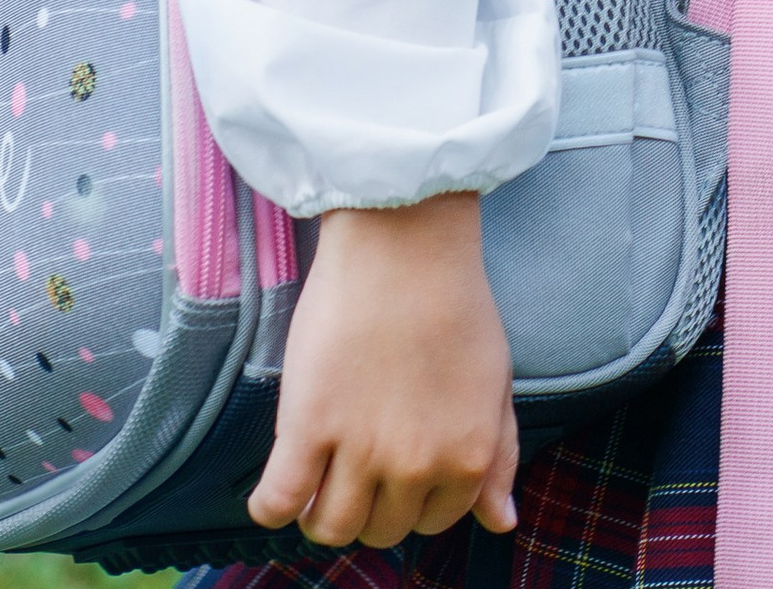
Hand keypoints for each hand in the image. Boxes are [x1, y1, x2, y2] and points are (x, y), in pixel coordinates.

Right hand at [249, 190, 520, 547]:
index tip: (397, 473)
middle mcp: (416, 464)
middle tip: (356, 464)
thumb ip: (499, 456)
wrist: (407, 242)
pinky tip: (274, 490)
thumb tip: (502, 522)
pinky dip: (270, 508)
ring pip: (331, 528)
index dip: (413, 499)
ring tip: (317, 478)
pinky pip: (278, 504)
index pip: (434, 523)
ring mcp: (361, 449)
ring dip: (321, 513)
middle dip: (370, 505)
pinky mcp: (308, 427)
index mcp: (467, 457)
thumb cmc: (454, 303)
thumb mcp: (495, 381)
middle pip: (381, 530)